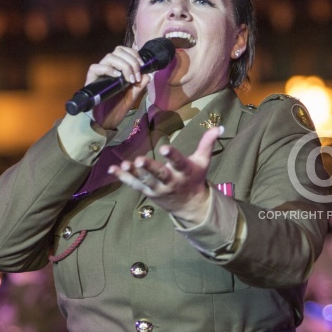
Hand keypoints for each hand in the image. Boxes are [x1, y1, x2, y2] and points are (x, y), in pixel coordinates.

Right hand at [85, 45, 151, 129]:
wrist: (107, 121)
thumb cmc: (118, 108)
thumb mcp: (133, 96)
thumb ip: (140, 85)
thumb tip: (148, 74)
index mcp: (118, 68)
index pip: (124, 50)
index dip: (134, 54)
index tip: (143, 66)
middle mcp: (108, 67)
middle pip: (118, 50)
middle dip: (131, 61)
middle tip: (136, 77)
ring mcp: (99, 73)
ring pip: (109, 57)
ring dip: (123, 65)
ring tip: (129, 80)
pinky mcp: (91, 80)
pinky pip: (95, 67)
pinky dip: (108, 69)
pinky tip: (117, 77)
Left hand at [108, 126, 223, 224]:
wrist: (189, 205)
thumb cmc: (195, 178)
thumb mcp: (203, 161)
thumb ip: (208, 143)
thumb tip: (218, 127)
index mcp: (185, 171)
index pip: (179, 162)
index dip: (172, 155)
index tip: (164, 148)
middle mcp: (171, 181)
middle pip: (160, 174)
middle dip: (150, 168)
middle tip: (140, 160)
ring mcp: (158, 188)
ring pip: (145, 181)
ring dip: (135, 173)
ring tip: (125, 164)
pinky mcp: (148, 191)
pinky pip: (134, 184)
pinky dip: (123, 178)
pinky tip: (113, 169)